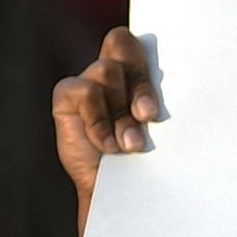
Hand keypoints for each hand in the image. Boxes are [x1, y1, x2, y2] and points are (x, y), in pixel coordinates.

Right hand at [51, 26, 162, 207]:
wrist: (120, 195)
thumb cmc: (148, 161)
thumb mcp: (161, 130)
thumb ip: (161, 103)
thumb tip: (168, 95)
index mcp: (140, 72)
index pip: (144, 41)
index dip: (151, 52)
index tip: (165, 83)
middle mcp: (113, 72)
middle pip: (122, 41)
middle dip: (140, 81)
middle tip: (148, 116)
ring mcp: (89, 82)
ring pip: (107, 71)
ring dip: (122, 113)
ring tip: (130, 144)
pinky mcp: (67, 95)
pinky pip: (86, 91)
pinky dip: (100, 120)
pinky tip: (108, 145)